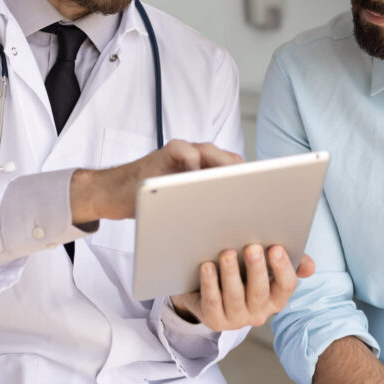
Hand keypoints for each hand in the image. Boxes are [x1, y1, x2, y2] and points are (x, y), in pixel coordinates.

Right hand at [70, 140, 242, 223]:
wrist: (115, 193)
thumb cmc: (152, 205)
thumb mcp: (185, 208)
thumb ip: (208, 209)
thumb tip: (237, 231)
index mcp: (208, 170)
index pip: (238, 172)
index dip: (254, 185)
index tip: (268, 204)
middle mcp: (200, 156)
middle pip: (230, 161)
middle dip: (244, 179)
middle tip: (257, 198)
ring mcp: (184, 151)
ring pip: (212, 154)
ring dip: (225, 170)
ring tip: (236, 189)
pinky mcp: (166, 151)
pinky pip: (186, 153)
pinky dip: (194, 164)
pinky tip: (197, 181)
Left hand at [170, 244, 315, 329]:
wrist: (212, 293)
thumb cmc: (244, 275)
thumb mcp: (268, 268)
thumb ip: (290, 262)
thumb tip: (309, 267)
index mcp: (276, 298)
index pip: (286, 285)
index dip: (282, 267)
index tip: (276, 247)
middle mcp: (259, 313)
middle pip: (259, 292)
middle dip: (256, 269)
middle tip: (252, 247)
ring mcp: (236, 319)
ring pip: (234, 297)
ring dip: (230, 274)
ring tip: (227, 253)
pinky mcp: (215, 321)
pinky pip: (212, 303)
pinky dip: (210, 284)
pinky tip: (207, 266)